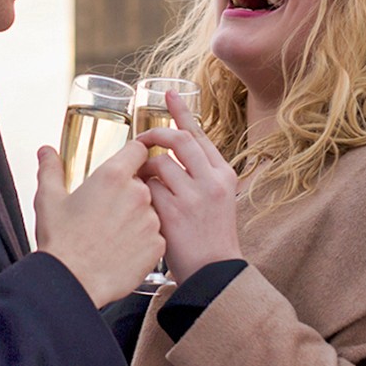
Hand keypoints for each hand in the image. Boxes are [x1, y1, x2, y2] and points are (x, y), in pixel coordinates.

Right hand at [34, 139, 162, 306]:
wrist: (73, 282)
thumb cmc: (61, 243)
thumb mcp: (49, 199)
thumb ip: (50, 169)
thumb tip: (47, 152)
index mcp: (112, 176)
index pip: (138, 150)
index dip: (133, 155)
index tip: (128, 163)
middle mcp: (137, 194)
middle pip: (142, 183)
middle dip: (127, 193)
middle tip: (106, 210)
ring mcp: (151, 221)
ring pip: (149, 211)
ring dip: (136, 217)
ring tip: (112, 234)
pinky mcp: (157, 245)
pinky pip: (155, 236)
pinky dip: (142, 241)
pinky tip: (121, 249)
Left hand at [134, 90, 240, 282]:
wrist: (213, 272)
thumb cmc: (209, 236)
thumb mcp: (216, 199)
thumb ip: (199, 175)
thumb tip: (169, 152)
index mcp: (224, 174)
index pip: (199, 135)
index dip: (181, 113)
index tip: (168, 94)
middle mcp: (212, 181)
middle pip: (178, 141)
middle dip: (155, 136)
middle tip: (141, 141)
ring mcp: (194, 196)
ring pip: (159, 164)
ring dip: (145, 171)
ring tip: (143, 186)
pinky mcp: (173, 213)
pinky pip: (147, 189)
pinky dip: (141, 193)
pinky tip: (144, 206)